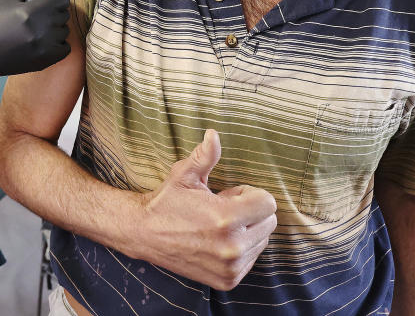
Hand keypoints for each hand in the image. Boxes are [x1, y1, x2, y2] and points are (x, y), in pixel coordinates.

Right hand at [0, 0, 70, 100]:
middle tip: (38, 16)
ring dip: (55, 29)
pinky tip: (44, 42)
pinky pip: (65, 48)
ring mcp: (46, 47)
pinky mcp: (46, 61)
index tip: (47, 1)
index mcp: (33, 11)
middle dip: (54, 12)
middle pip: (64, 14)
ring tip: (37, 31)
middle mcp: (42, 29)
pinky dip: (58, 44)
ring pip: (65, 31)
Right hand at [134, 130, 276, 290]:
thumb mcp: (184, 174)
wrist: (145, 234)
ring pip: (263, 240)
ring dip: (248, 230)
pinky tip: (218, 240)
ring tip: (219, 225)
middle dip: (251, 211)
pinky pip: (252, 258)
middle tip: (223, 208)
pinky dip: (242, 247)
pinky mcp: (228, 280)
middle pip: (270, 222)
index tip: (229, 194)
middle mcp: (232, 247)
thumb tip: (213, 134)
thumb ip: (205, 155)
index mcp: (226, 219)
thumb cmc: (167, 201)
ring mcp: (231, 267)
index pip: (268, 203)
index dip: (250, 193)